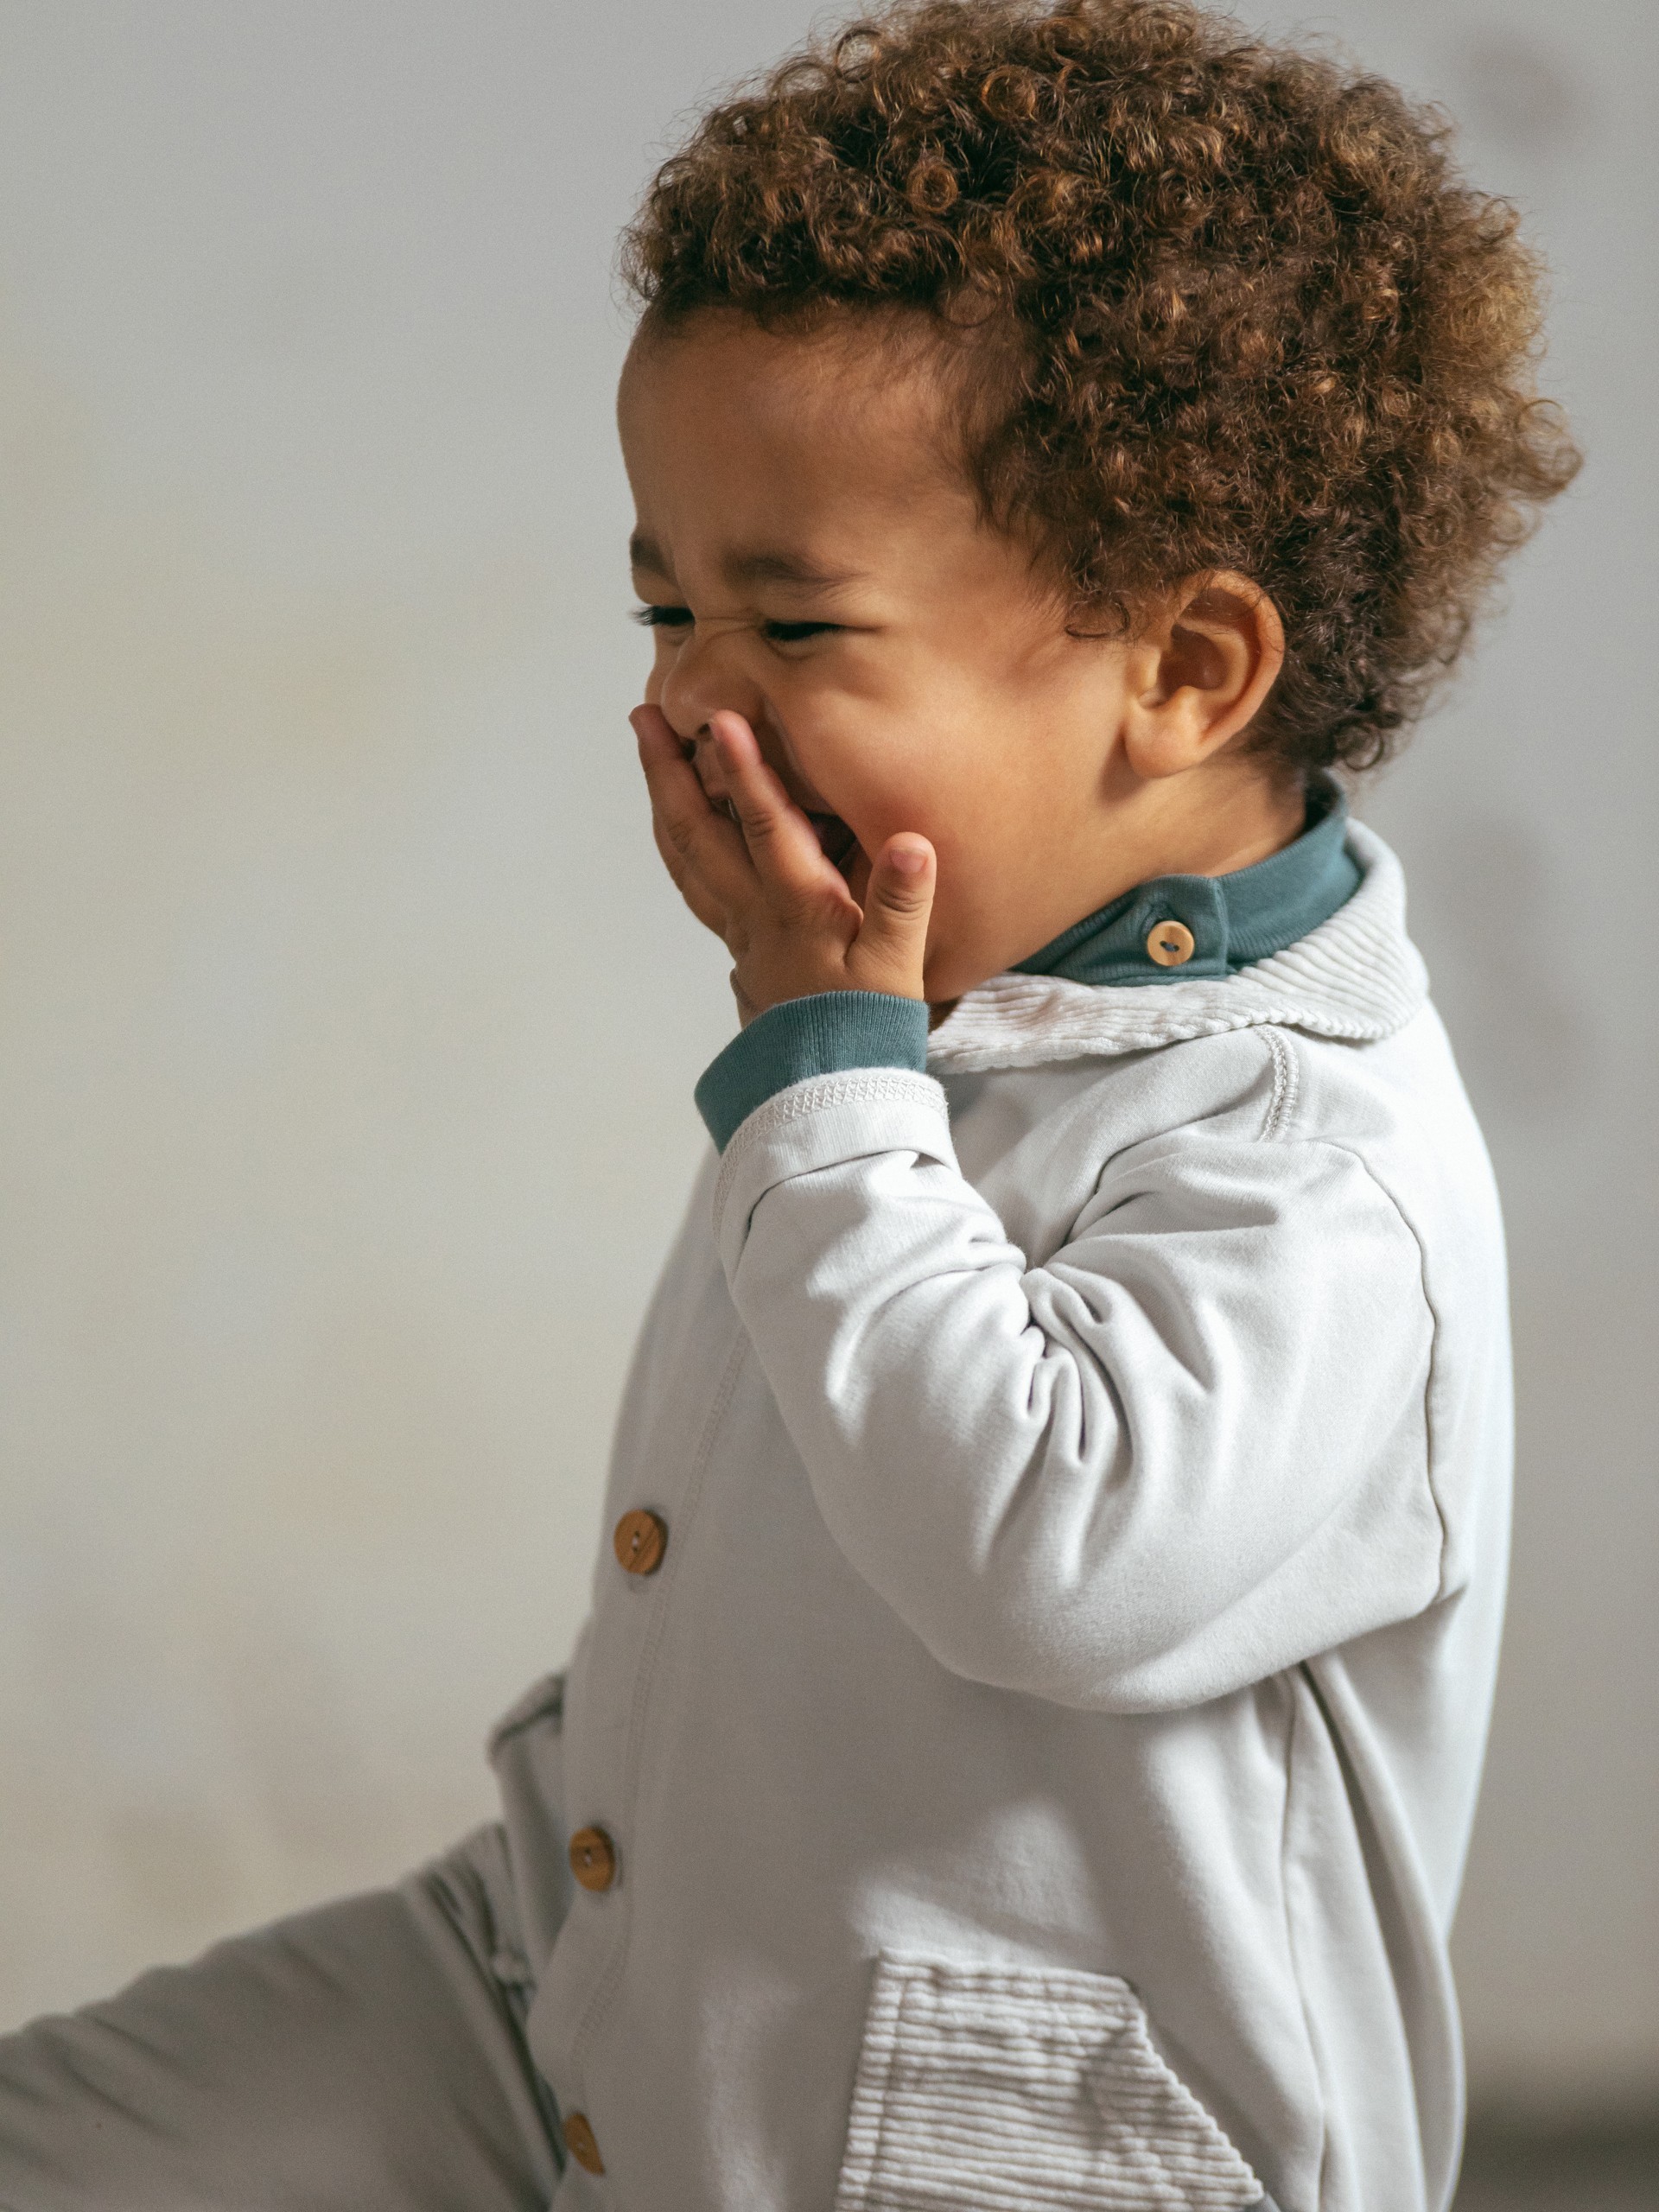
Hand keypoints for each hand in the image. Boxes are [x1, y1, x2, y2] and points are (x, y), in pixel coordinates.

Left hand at [632, 703, 935, 1021]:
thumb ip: (905, 903)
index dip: (745, 771)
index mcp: (799, 909)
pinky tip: (678, 822)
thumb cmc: (868, 1027)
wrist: (831, 1091)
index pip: (766, 828)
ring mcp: (739, 931)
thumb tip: (911, 843)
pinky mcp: (739, 946)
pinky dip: (679, 841)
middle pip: (697, 834)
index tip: (721, 718)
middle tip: (645, 715)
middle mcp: (756, 914)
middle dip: (670, 771)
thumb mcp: (900, 966)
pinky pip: (694, 881)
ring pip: (686, 857)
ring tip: (649, 751)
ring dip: (663, 799)